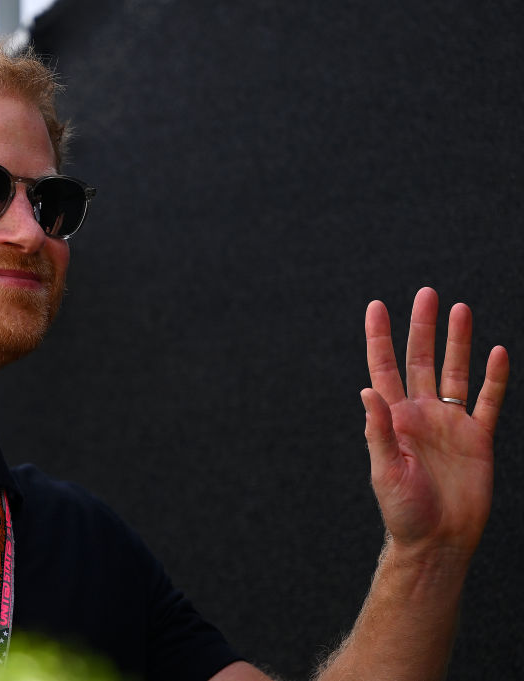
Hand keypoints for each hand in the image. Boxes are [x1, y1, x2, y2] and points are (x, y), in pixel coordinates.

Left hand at [362, 287, 508, 561]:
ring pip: (455, 372)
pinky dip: (495, 379)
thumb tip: (366, 390)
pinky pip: (488, 402)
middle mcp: (420, 413)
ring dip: (458, 342)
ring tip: (460, 309)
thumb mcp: (384, 469)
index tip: (376, 306)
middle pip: (421, 360)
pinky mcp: (478, 439)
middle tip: (426, 293)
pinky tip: (497, 352)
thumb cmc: (403, 510)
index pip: (383, 368)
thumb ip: (379, 429)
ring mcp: (450, 423)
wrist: (437, 540)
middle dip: (422, 327)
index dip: (380, 337)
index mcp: (392, 418)